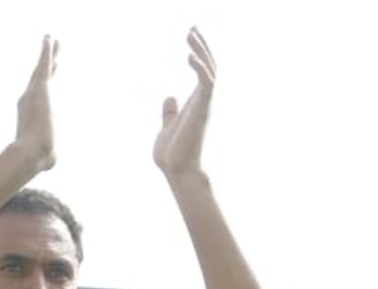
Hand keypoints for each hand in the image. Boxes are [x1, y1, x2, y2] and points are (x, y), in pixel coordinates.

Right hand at [14, 35, 57, 170]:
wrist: (33, 153)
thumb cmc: (40, 158)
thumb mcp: (48, 156)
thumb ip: (49, 156)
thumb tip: (50, 164)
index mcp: (30, 113)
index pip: (37, 95)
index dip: (40, 83)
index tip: (43, 75)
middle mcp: (29, 100)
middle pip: (39, 77)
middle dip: (44, 64)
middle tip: (48, 51)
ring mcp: (34, 93)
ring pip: (42, 68)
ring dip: (48, 53)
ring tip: (51, 39)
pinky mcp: (41, 88)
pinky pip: (44, 65)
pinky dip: (46, 52)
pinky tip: (49, 39)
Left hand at [154, 28, 216, 176]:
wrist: (177, 172)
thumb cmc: (173, 155)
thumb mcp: (167, 127)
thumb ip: (170, 112)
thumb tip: (169, 97)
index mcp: (196, 104)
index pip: (202, 72)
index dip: (199, 52)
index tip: (191, 35)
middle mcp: (203, 102)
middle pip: (209, 67)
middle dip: (201, 46)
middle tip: (191, 27)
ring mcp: (204, 106)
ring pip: (210, 71)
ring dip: (201, 51)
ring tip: (189, 34)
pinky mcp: (202, 110)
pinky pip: (205, 83)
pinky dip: (199, 67)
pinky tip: (188, 55)